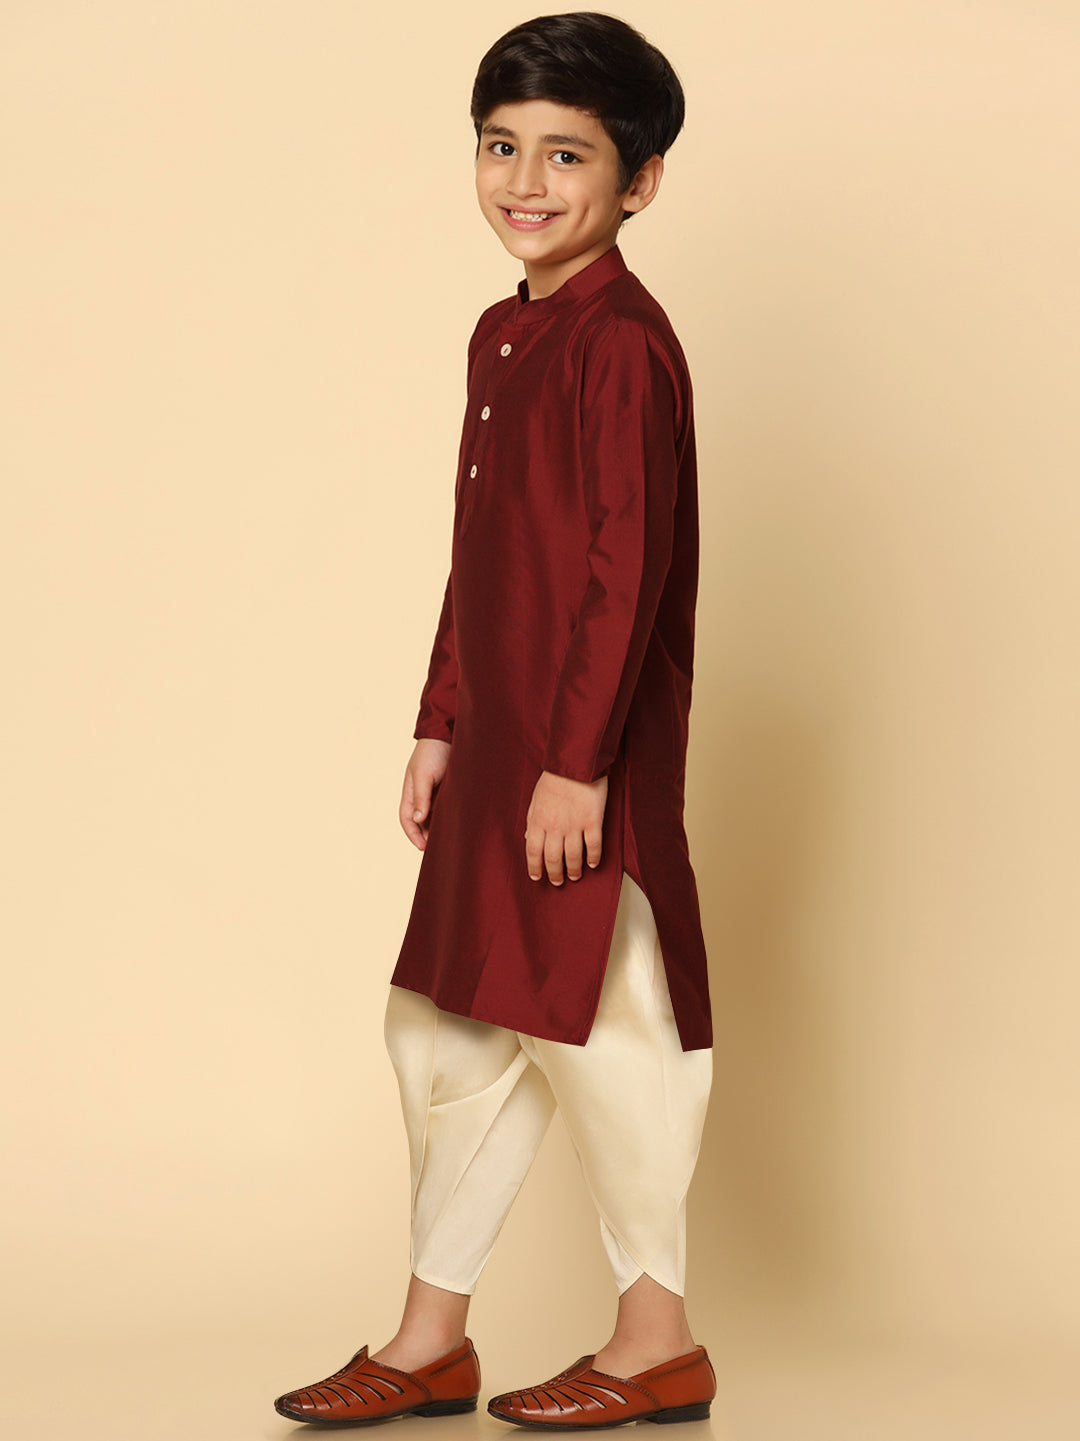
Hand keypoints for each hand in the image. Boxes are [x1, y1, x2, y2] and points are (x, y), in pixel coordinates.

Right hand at [400, 738, 451, 849]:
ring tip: (451, 840)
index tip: (424, 848)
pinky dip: (451, 816)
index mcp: (410, 791)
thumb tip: (417, 820)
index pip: (407, 819)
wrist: (448, 731)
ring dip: (440, 827)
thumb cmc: (433, 751)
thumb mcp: (424, 774)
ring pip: (436, 815)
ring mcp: (436, 791)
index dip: (414, 835)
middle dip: (427, 836)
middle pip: (421, 821)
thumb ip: (421, 797)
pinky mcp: (450, 787)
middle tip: (440, 850)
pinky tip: (460, 824)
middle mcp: (422, 793)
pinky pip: (448, 806)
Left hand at [525, 770, 607, 884]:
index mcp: (539, 821)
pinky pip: (594, 846)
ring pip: (573, 856)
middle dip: (554, 873)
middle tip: (557, 881)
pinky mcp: (592, 821)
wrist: (575, 762)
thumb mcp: (535, 798)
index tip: (536, 877)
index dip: (534, 867)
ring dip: (574, 869)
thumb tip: (526, 837)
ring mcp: (575, 825)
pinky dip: (593, 858)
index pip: (533, 851)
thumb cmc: (554, 778)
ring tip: (575, 876)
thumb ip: (531, 820)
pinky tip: (592, 864)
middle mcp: (555, 826)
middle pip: (553, 858)